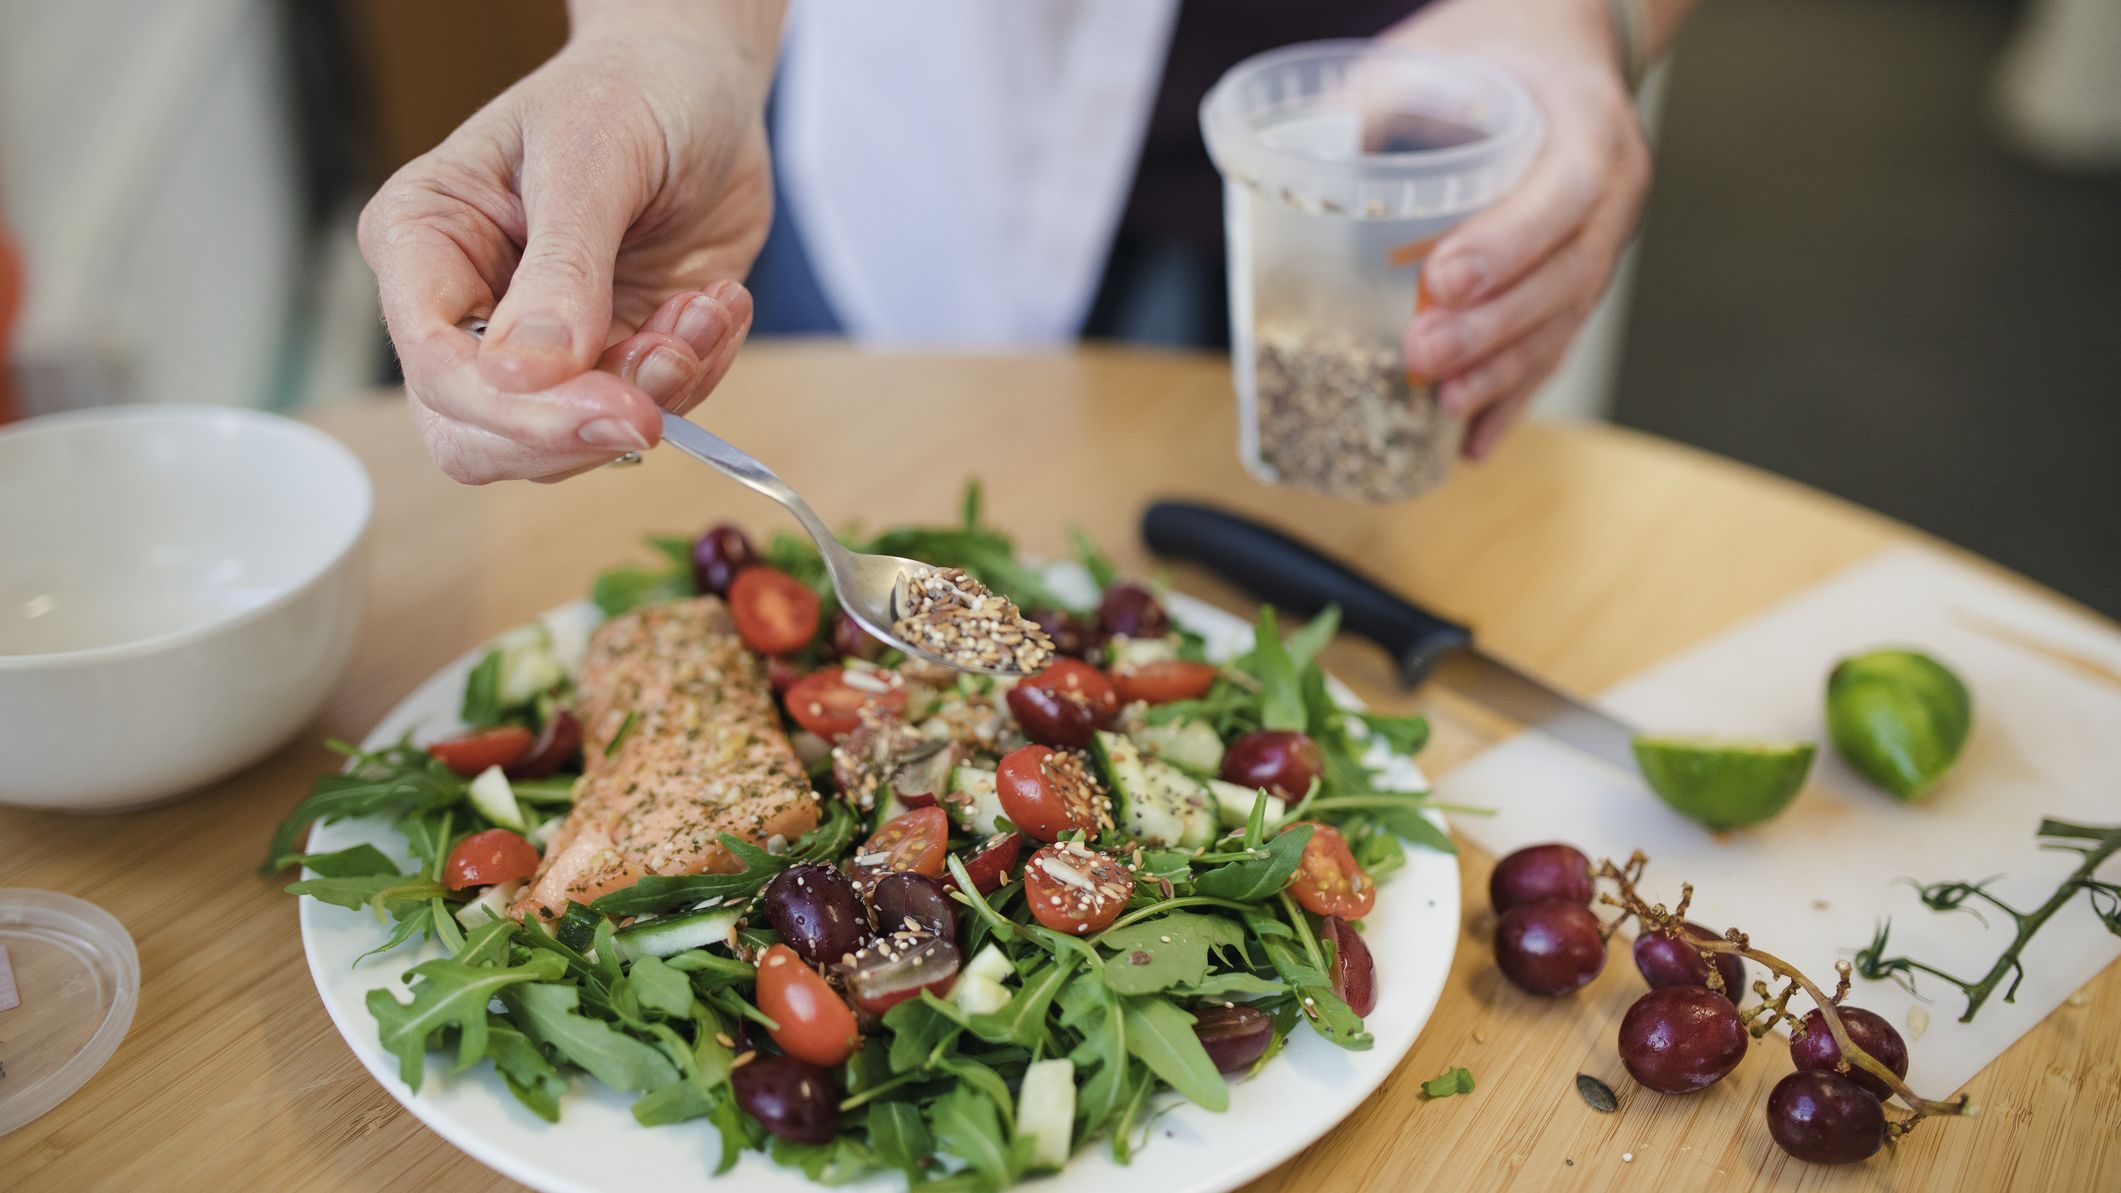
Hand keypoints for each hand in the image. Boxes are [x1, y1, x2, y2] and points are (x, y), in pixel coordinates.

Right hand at [358, 17, 774, 482]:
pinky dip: (694, 375)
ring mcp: (540, 344)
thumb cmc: (628, 90)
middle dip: (582, 427)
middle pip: (480, 436)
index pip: (436, 366)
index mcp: (425, 242)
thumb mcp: (592, 158)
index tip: (614, 406)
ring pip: (567, 442)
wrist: (702, 85)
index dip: (517, 408)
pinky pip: (642, 413)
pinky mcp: (610, 358)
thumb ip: (563, 269)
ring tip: (704, 308)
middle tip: (665, 380)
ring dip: (657, 391)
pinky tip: (713, 306)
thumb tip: (521, 376)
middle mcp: (467, 307)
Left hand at [1384, 0, 1650, 457]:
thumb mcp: (1441, 50)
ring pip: (1563, 322)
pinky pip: (1553, 347)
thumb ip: (1378, 98)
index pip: (1561, 195)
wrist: (1559, 47)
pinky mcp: (1576, 282)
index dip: (1507, 245)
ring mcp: (1600, 243)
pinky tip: (1474, 439)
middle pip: (1567, 276)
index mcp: (1587, 127)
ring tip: (1446, 405)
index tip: (1443, 279)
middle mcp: (1609, 194)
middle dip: (1493, 326)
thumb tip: (1299, 154)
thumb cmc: (1496, 51)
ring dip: (1503, 373)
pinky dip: (1512, 397)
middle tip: (1422, 354)